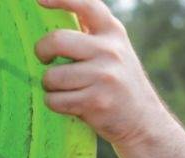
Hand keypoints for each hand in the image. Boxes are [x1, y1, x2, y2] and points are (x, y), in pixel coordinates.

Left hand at [35, 0, 169, 146]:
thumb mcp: (114, 50)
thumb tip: (54, 18)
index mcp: (113, 32)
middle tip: (44, 59)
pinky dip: (55, 104)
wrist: (143, 119)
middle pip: (57, 40)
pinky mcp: (96, 101)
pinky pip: (56, 100)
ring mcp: (104, 76)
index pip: (85, 4)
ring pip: (52, 76)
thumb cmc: (118, 82)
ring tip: (64, 89)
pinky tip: (70, 104)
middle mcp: (110, 50)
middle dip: (42, 51)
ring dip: (50, 86)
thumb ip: (91, 33)